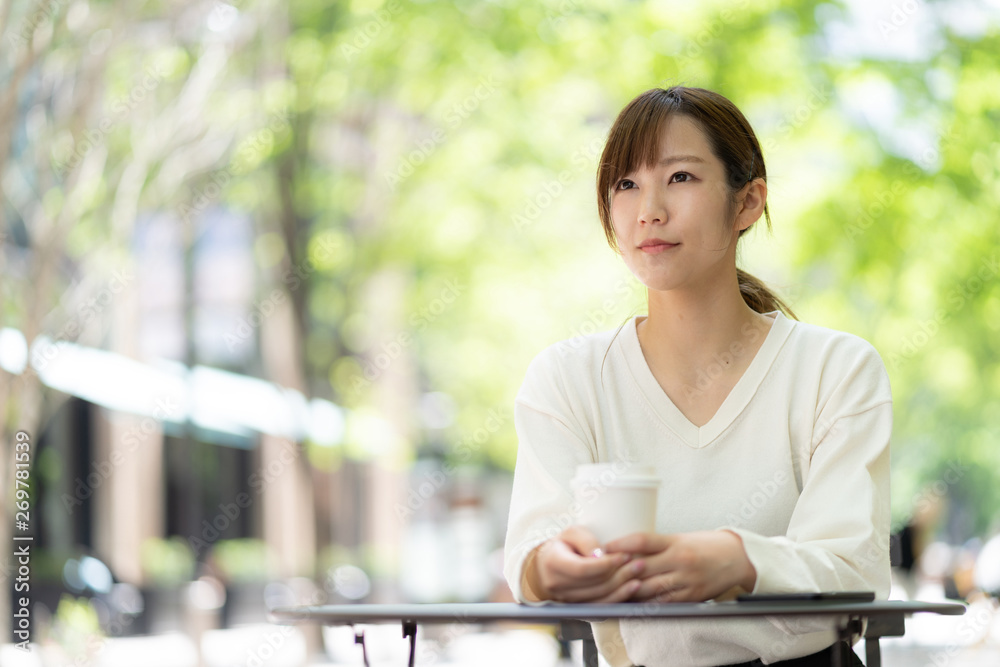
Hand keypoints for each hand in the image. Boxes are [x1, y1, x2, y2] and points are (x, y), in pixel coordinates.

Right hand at [523, 526, 645, 602]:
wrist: (547, 566)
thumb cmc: (563, 545)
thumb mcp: (571, 532)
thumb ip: (586, 540)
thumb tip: (601, 555)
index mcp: (553, 563)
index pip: (582, 569)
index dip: (605, 564)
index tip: (623, 555)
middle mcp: (558, 585)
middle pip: (594, 585)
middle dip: (620, 574)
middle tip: (639, 562)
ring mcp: (567, 600)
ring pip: (600, 598)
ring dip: (623, 586)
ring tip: (639, 572)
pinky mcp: (577, 608)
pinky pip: (601, 606)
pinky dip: (619, 597)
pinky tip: (632, 587)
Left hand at [603, 530, 756, 601]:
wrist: (736, 558)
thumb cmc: (705, 545)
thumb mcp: (680, 538)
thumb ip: (656, 545)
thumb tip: (625, 550)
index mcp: (676, 542)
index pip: (642, 540)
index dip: (620, 544)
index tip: (605, 547)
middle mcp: (681, 560)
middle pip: (642, 568)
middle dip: (620, 571)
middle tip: (602, 571)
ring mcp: (687, 581)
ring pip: (650, 588)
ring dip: (630, 589)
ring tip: (614, 588)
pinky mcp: (692, 597)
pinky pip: (663, 603)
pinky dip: (647, 602)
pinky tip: (635, 601)